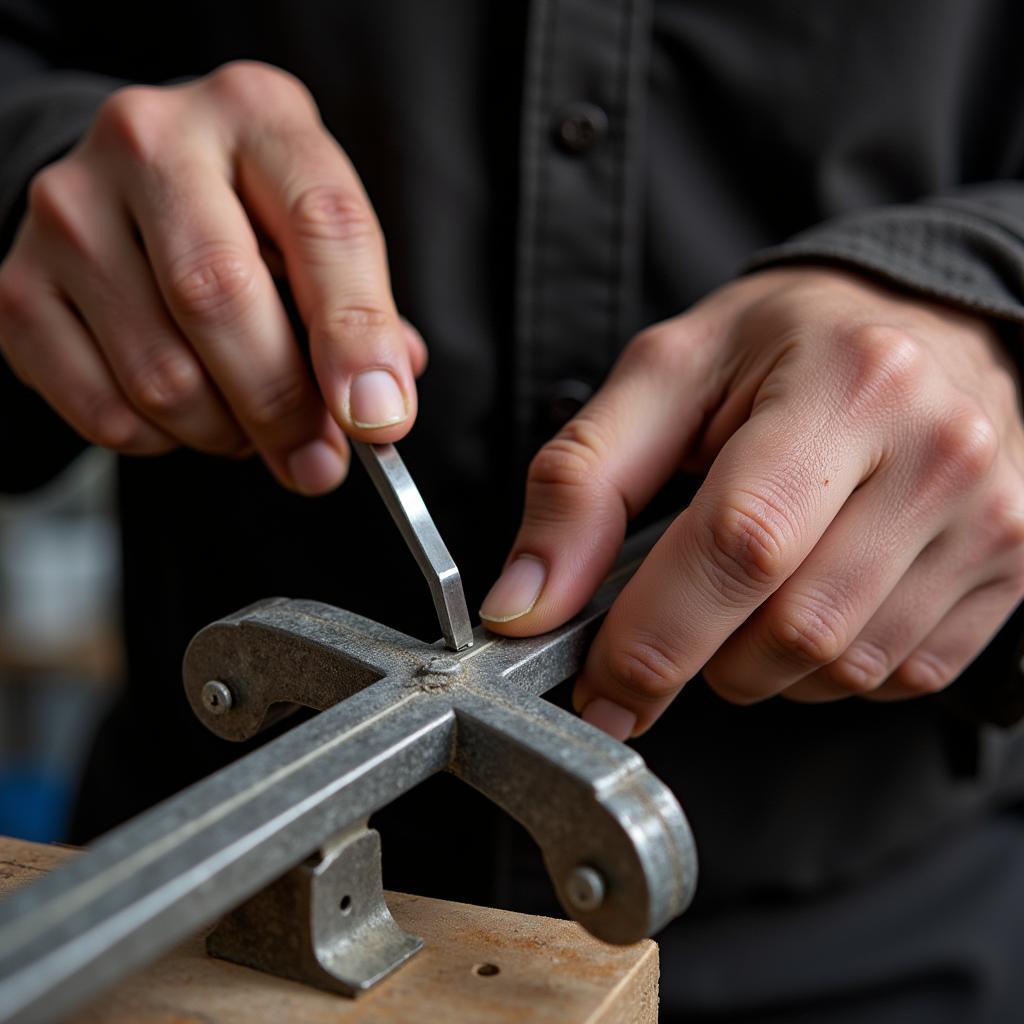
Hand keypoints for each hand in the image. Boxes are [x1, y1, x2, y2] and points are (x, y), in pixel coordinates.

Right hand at [0, 62, 425, 493]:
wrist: (128, 188)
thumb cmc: (245, 216)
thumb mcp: (315, 231)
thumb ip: (360, 310)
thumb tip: (380, 401)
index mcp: (254, 116)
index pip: (323, 225)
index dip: (356, 337)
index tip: (380, 419)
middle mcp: (151, 142)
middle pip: (221, 299)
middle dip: (285, 408)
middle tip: (318, 461)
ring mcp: (70, 211)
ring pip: (163, 374)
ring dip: (226, 432)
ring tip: (250, 424)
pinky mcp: (19, 286)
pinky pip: (106, 410)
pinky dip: (163, 442)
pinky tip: (186, 415)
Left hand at [481, 268, 1023, 737]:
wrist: (933, 323)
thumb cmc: (789, 343)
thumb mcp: (666, 376)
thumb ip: (582, 483)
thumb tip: (522, 604)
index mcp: (844, 387)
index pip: (737, 546)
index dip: (653, 639)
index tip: (599, 690)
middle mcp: (939, 455)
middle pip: (791, 630)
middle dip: (702, 654)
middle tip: (678, 610)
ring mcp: (991, 522)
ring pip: (841, 669)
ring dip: (762, 663)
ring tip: (753, 585)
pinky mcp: (1015, 570)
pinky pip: (897, 676)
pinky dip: (828, 666)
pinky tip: (817, 595)